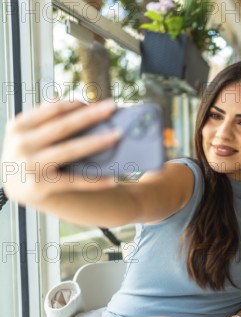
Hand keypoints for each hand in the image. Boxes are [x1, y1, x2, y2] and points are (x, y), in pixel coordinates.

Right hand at [1, 100, 119, 205]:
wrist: (12, 186)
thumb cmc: (24, 154)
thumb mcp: (25, 131)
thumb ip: (42, 116)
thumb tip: (58, 95)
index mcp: (20, 126)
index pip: (53, 109)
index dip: (78, 104)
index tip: (100, 102)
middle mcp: (23, 144)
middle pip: (64, 126)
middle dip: (92, 115)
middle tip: (113, 107)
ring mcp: (31, 165)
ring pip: (70, 150)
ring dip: (97, 142)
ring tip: (118, 135)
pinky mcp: (40, 186)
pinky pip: (74, 181)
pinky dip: (95, 180)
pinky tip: (113, 178)